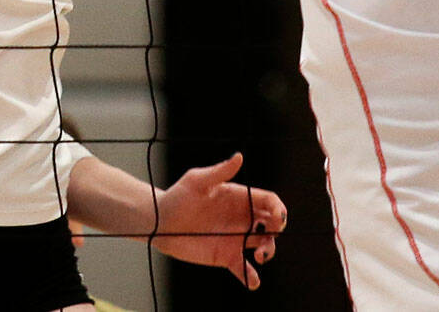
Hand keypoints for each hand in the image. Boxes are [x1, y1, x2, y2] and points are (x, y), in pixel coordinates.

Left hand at [148, 153, 286, 290]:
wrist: (160, 223)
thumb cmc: (177, 197)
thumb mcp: (197, 182)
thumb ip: (219, 172)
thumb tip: (239, 157)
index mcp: (239, 198)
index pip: (268, 201)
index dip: (278, 208)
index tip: (277, 218)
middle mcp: (241, 218)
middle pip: (271, 223)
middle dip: (278, 229)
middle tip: (269, 235)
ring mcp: (235, 238)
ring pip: (263, 245)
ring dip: (269, 252)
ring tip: (259, 257)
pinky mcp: (226, 256)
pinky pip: (244, 269)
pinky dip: (251, 277)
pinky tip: (252, 281)